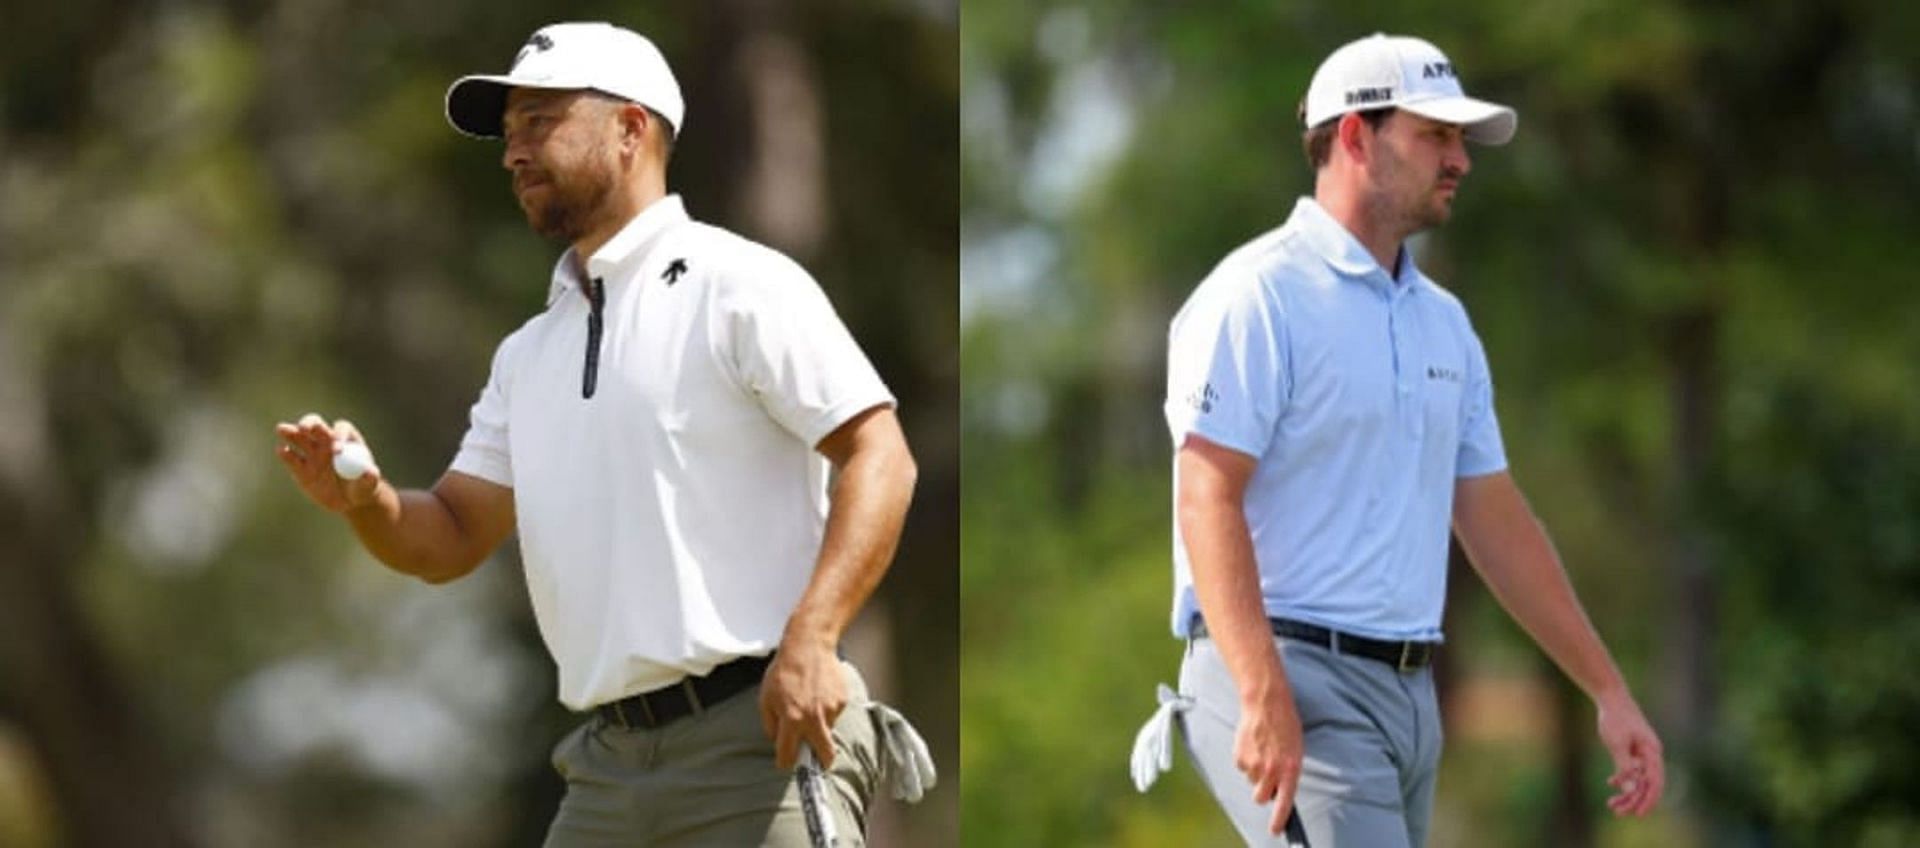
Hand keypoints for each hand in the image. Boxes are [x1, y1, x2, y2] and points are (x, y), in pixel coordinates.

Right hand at [274, 413, 382, 513]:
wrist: (349, 501)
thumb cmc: (362, 488)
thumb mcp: (369, 485)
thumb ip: (370, 478)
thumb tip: (369, 472)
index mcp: (347, 440)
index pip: (341, 429)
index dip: (339, 435)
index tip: (337, 450)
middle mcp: (326, 441)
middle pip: (317, 425)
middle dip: (311, 424)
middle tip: (306, 429)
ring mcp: (311, 453)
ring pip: (299, 437)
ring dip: (291, 431)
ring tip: (282, 428)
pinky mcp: (300, 467)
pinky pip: (291, 458)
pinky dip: (285, 453)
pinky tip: (282, 450)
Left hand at [758, 638, 846, 769]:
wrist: (808, 645)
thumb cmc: (784, 671)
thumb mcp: (766, 697)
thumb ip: (770, 723)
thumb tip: (777, 740)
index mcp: (792, 719)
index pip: (789, 754)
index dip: (785, 762)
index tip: (786, 764)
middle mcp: (814, 718)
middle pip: (825, 754)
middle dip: (823, 762)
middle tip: (819, 761)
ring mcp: (831, 709)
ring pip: (828, 729)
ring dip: (820, 724)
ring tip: (811, 703)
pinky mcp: (842, 700)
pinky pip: (835, 713)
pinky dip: (828, 709)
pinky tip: (820, 693)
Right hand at [1236, 685, 1304, 835]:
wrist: (1266, 702)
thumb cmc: (1285, 724)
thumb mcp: (1296, 749)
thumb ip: (1289, 770)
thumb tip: (1281, 788)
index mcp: (1290, 769)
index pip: (1284, 802)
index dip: (1278, 819)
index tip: (1275, 830)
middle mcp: (1272, 770)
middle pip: (1261, 797)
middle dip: (1262, 791)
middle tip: (1266, 776)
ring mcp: (1254, 764)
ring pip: (1251, 781)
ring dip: (1255, 771)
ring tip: (1262, 750)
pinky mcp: (1240, 756)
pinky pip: (1242, 768)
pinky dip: (1246, 759)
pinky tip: (1253, 744)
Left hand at [1596, 691, 1664, 816]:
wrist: (1612, 697)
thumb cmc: (1615, 718)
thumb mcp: (1617, 742)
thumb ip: (1624, 765)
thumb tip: (1629, 787)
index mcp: (1652, 752)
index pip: (1654, 783)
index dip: (1648, 800)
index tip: (1638, 814)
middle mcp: (1651, 755)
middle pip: (1646, 784)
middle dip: (1633, 800)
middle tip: (1617, 812)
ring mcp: (1643, 753)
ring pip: (1638, 779)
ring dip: (1627, 792)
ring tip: (1611, 804)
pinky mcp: (1634, 750)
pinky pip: (1632, 770)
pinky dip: (1623, 779)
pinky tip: (1612, 783)